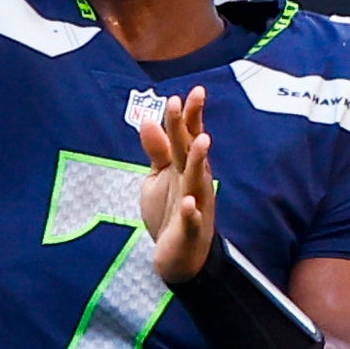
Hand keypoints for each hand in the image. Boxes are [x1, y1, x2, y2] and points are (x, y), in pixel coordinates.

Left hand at [136, 86, 219, 283]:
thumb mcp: (158, 177)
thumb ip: (156, 151)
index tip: (188, 92)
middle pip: (191, 150)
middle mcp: (194, 181)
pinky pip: (192, 221)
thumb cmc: (170, 211)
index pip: (188, 136)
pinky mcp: (190, 231)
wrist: (180, 256)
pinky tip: (188, 203)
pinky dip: (191, 213)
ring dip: (199, 161)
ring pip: (198, 180)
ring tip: (202, 141)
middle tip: (189, 99)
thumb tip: (148, 120)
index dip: (188, 115)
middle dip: (191, 126)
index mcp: (185, 166)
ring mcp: (196, 205)